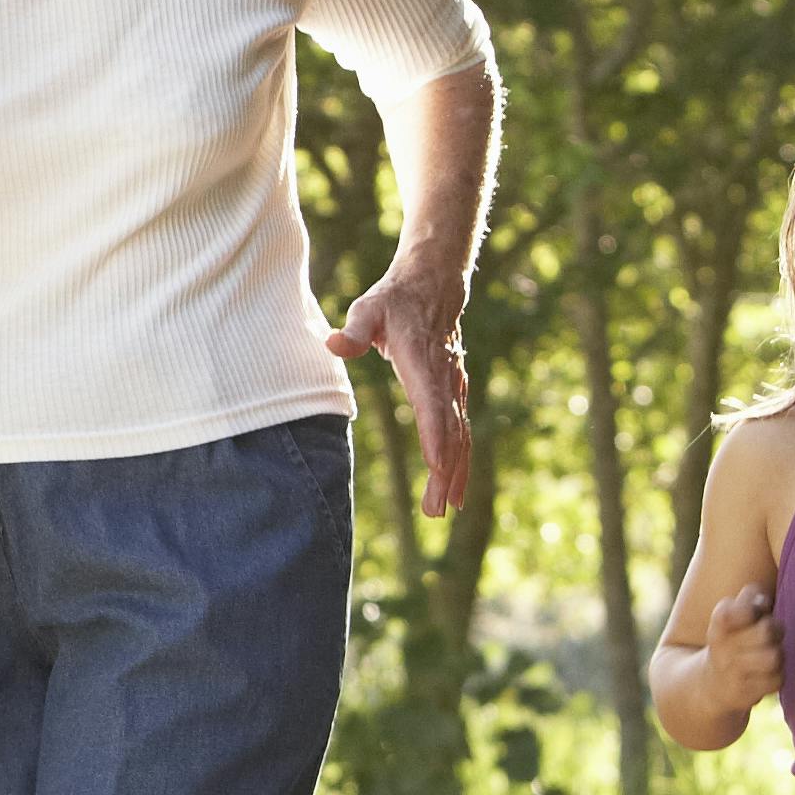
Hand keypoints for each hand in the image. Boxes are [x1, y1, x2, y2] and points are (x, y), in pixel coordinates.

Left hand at [321, 257, 472, 512]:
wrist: (433, 285)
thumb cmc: (394, 300)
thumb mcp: (368, 308)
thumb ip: (355, 330)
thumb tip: (334, 344)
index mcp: (422, 362)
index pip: (430, 403)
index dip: (434, 435)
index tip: (435, 466)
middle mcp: (444, 379)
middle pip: (448, 430)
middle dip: (444, 471)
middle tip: (434, 509)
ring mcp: (453, 387)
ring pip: (459, 436)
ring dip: (454, 474)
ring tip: (443, 509)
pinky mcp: (454, 393)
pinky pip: (460, 432)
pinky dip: (459, 462)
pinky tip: (454, 490)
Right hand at [703, 585, 783, 709]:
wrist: (708, 686)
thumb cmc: (730, 644)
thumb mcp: (731, 618)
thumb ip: (750, 602)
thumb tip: (762, 600)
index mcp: (719, 623)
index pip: (743, 608)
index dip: (754, 607)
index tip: (753, 612)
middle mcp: (722, 647)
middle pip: (767, 630)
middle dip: (775, 630)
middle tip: (768, 636)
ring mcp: (732, 672)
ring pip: (774, 657)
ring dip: (777, 655)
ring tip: (768, 655)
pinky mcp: (743, 694)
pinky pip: (776, 680)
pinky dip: (776, 676)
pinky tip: (765, 674)